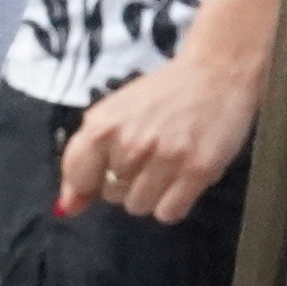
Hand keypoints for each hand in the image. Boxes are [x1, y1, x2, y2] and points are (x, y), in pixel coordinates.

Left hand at [60, 35, 257, 223]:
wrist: (218, 73)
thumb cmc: (164, 94)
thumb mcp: (114, 115)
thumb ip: (87, 158)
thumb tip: (69, 207)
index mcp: (103, 126)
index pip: (79, 178)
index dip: (93, 179)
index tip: (109, 168)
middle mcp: (131, 143)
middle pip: (111, 195)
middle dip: (127, 181)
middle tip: (150, 155)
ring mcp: (167, 157)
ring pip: (139, 206)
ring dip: (152, 193)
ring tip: (168, 165)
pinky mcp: (199, 170)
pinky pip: (169, 212)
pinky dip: (174, 203)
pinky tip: (182, 177)